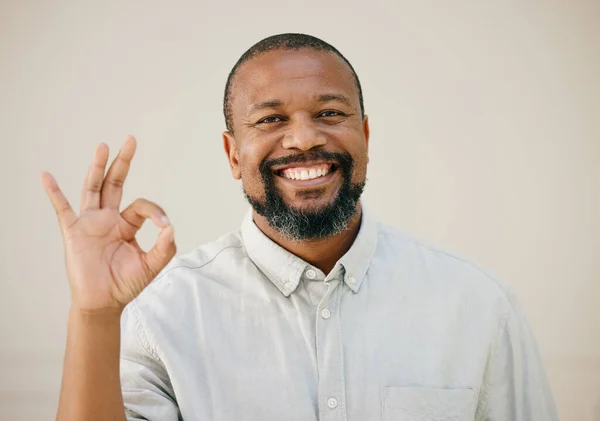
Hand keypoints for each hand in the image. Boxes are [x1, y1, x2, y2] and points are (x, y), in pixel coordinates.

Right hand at [41, 136, 175, 312]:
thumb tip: (171, 226)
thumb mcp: (152, 265)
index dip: (156, 212)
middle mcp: (108, 219)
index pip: (142, 205)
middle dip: (123, 162)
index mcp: (127, 224)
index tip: (164, 225)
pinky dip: (54, 193)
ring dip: (97, 167)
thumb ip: (165, 247)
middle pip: (115, 183)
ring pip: (93, 188)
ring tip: (103, 146)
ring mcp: (89, 223)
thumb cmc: (126, 283)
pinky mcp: (73, 232)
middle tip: (131, 139)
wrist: (103, 302)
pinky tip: (46, 176)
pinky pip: (62, 209)